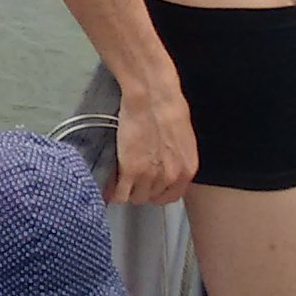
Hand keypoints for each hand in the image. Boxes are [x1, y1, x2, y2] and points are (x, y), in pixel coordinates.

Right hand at [109, 81, 197, 205]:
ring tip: (118, 181)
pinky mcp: (130, 171)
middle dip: (141, 191)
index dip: (157, 192)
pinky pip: (119, 194)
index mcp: (186, 170)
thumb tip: (164, 163)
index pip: (171, 197)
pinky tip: (109, 185)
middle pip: (152, 198)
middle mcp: (170, 177)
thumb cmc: (168, 107)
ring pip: (135, 198)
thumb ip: (175, 157)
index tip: (148, 188)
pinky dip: (112, 192)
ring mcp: (150, 176)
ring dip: (126, 191)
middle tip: (131, 181)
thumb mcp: (181, 138)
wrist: (152, 97)